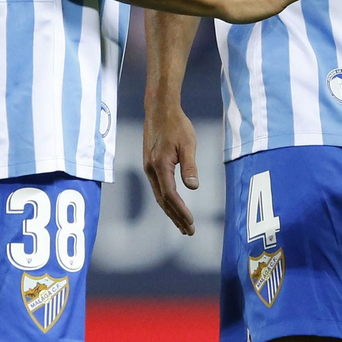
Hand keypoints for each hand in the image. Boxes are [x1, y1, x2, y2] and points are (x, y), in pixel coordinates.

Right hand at [143, 100, 199, 235]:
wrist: (159, 109)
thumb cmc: (177, 125)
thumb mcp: (188, 143)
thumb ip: (190, 166)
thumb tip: (193, 187)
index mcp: (160, 165)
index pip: (170, 195)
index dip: (180, 211)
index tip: (191, 222)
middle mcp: (151, 169)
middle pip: (163, 201)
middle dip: (176, 217)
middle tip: (189, 232)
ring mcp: (148, 168)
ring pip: (159, 196)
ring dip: (171, 212)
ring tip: (182, 226)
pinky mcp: (150, 165)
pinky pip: (158, 188)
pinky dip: (166, 201)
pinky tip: (173, 207)